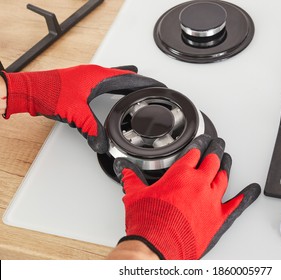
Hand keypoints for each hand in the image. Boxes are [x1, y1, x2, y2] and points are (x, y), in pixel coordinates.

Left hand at [0, 64, 164, 152]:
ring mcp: (88, 78)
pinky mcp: (82, 83)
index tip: (159, 86)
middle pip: (125, 77)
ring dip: (128, 83)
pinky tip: (114, 90)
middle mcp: (95, 74)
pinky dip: (115, 85)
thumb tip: (102, 142)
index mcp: (98, 76)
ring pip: (115, 78)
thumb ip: (91, 128)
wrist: (30, 91)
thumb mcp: (75, 113)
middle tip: (153, 88)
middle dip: (140, 83)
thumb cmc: (48, 93)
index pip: (130, 79)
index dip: (146, 84)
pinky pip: (106, 82)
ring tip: (139, 85)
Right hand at [113, 135, 260, 259]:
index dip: (199, 144)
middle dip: (215, 150)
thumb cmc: (148, 223)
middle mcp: (198, 184)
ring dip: (226, 166)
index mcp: (180, 175)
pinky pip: (236, 204)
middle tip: (218, 144)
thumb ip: (131, 178)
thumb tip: (124, 169)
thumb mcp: (135, 195)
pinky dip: (246, 196)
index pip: (194, 152)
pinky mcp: (218, 218)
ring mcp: (210, 201)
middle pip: (212, 160)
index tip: (202, 141)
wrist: (156, 248)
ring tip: (227, 159)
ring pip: (223, 177)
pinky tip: (252, 190)